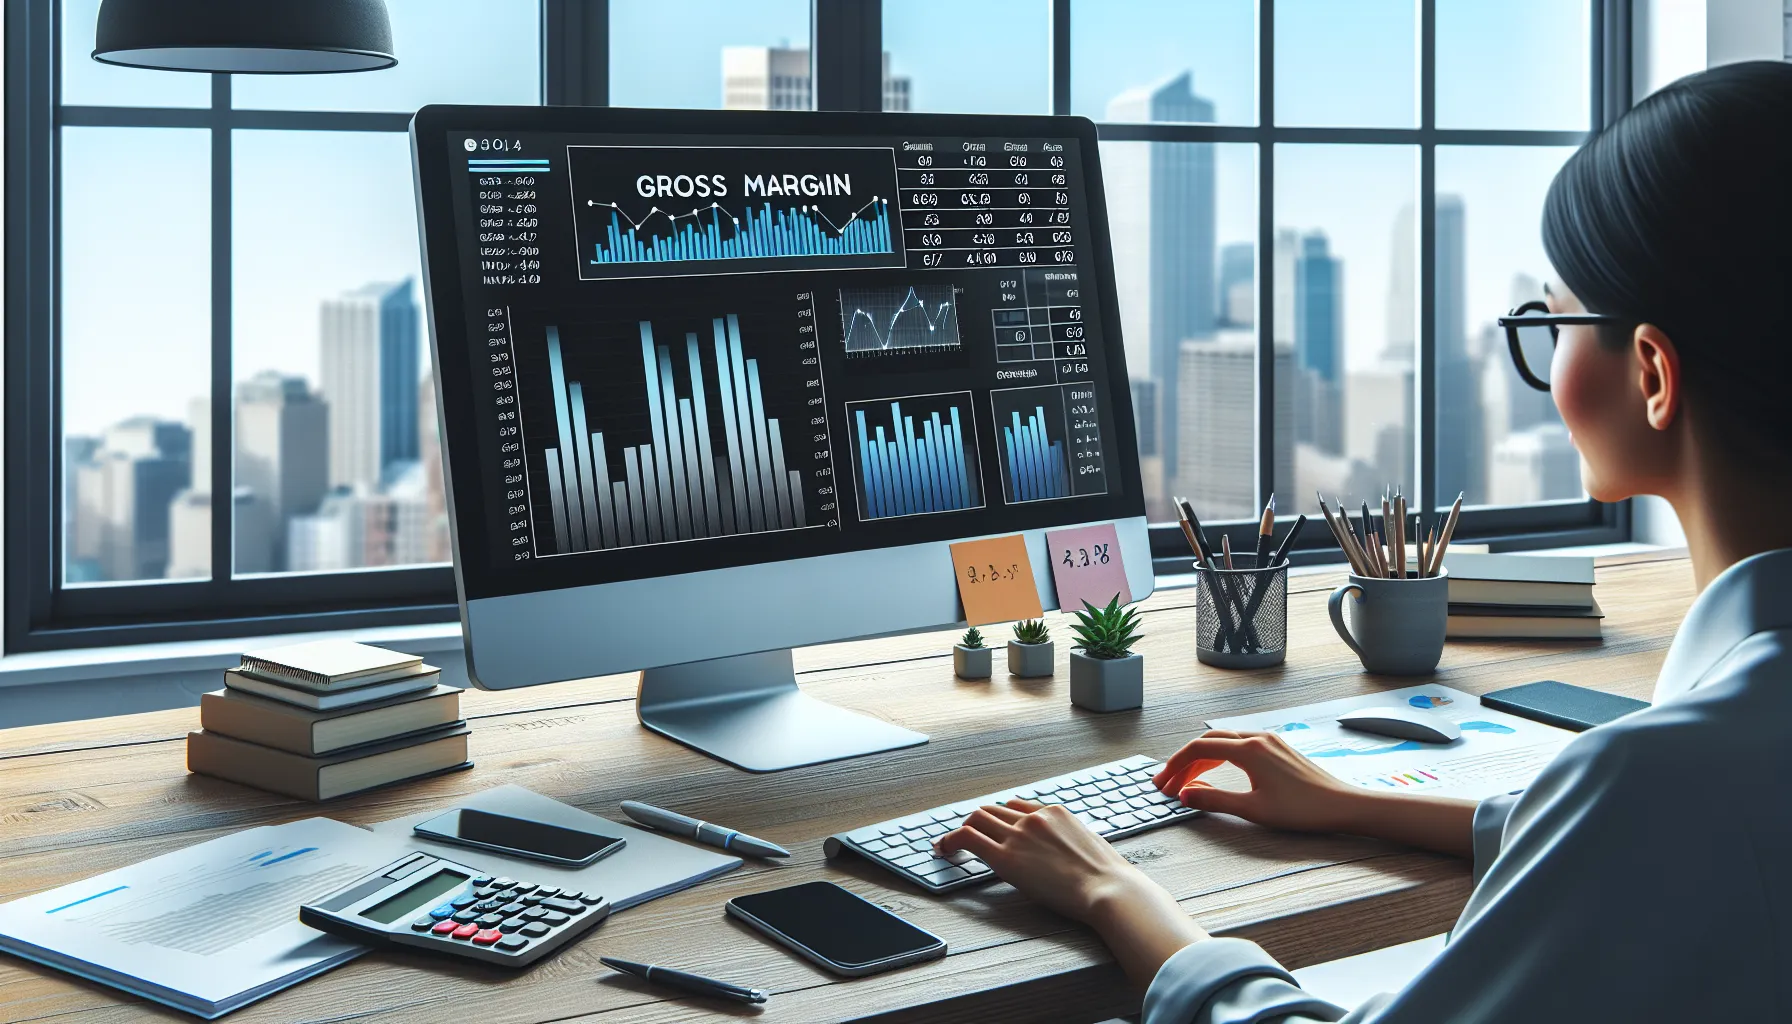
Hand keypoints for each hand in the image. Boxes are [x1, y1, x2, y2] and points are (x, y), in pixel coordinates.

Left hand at [936, 800, 1205, 986]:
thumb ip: (1070, 841)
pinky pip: (968, 838)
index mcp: (1056, 812)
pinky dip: (950, 841)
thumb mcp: (1090, 847)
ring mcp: (1019, 834)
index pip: (1018, 806)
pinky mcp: (1007, 857)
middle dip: (978, 822)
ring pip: (976, 818)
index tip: (994, 829)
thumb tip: (1067, 852)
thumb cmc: (1107, 878)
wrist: (1109, 888)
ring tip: (950, 845)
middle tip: (967, 838)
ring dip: (962, 830)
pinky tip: (943, 850)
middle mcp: (1034, 817)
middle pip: (993, 809)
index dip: (1002, 818)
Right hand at [1152, 730, 1361, 833]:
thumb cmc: (1302, 809)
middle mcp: (1257, 739)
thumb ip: (1215, 800)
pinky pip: (1240, 746)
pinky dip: (1220, 758)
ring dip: (1202, 760)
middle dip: (1185, 762)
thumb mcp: (1253, 809)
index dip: (1175, 765)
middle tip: (1168, 784)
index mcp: (1249, 750)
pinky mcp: (1278, 749)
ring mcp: (1269, 741)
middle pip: (1209, 742)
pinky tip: (1216, 774)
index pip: (1199, 749)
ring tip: (1187, 781)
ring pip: (1224, 743)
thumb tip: (1185, 795)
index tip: (1162, 782)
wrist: (1342, 806)